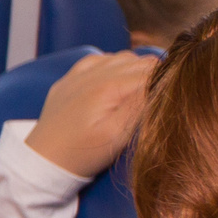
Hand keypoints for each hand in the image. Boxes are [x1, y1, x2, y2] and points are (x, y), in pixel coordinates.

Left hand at [26, 50, 156, 179]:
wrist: (43, 161)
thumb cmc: (82, 154)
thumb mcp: (118, 136)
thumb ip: (140, 106)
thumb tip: (161, 83)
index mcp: (109, 86)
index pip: (153, 71)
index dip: (168, 80)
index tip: (174, 95)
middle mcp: (94, 72)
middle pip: (140, 61)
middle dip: (155, 74)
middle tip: (160, 96)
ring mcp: (79, 74)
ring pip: (122, 57)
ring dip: (136, 69)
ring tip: (139, 92)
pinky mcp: (70, 79)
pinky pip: (100, 59)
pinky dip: (114, 66)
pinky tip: (116, 83)